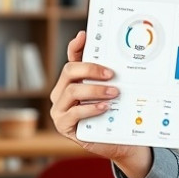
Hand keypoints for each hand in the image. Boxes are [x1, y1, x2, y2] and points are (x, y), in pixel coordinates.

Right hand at [49, 31, 151, 177]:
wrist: (119, 141)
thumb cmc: (115, 113)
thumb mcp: (114, 91)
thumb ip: (110, 75)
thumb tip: (113, 57)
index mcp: (73, 81)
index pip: (72, 58)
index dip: (76, 46)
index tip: (85, 36)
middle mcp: (62, 92)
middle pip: (69, 71)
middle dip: (90, 69)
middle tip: (111, 74)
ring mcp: (60, 109)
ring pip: (71, 91)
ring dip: (94, 90)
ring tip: (114, 93)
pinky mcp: (63, 125)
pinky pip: (72, 113)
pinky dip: (90, 108)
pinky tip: (105, 107)